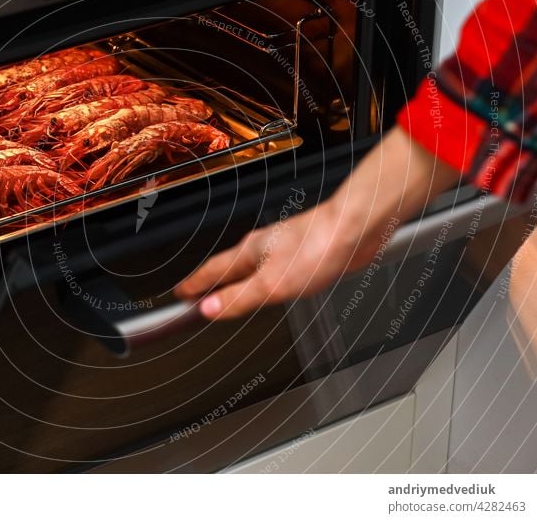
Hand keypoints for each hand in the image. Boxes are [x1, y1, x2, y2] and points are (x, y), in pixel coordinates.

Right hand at [174, 200, 379, 319]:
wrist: (355, 228)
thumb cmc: (316, 249)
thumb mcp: (271, 285)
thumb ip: (238, 298)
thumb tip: (208, 309)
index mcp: (249, 253)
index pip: (212, 271)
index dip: (195, 285)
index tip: (181, 294)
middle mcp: (262, 246)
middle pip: (229, 266)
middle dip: (212, 281)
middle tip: (199, 294)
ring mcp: (283, 246)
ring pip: (251, 265)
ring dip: (237, 279)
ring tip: (230, 290)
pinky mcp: (303, 251)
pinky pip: (273, 267)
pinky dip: (262, 277)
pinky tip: (274, 282)